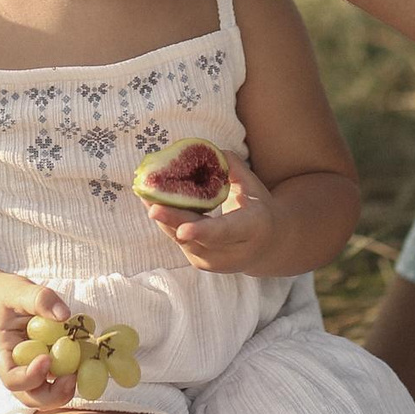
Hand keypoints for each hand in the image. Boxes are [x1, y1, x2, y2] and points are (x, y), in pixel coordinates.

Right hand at [0, 273, 75, 409]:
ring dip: (65, 389)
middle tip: (72, 378)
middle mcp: (15, 369)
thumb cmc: (5, 296)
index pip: (11, 379)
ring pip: (46, 395)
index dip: (30, 376)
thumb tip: (64, 315)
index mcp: (2, 354)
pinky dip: (74, 375)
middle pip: (30, 397)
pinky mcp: (46, 367)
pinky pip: (58, 380)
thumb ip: (39, 299)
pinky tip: (87, 359)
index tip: (47, 358)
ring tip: (82, 369)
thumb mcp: (18, 290)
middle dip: (53, 394)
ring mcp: (31, 371)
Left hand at [146, 148, 273, 272]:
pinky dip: (167, 220)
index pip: (227, 231)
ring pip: (184, 240)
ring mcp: (216, 262)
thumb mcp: (252, 184)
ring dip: (164, 217)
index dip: (204, 231)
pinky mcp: (200, 263)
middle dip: (174, 221)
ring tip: (146, 193)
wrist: (268, 245)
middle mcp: (234, 251)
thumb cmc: (257, 206)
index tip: (183, 230)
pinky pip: (180, 240)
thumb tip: (204, 150)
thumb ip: (231, 166)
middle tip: (152, 207)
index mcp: (254, 228)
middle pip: (199, 237)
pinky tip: (152, 201)